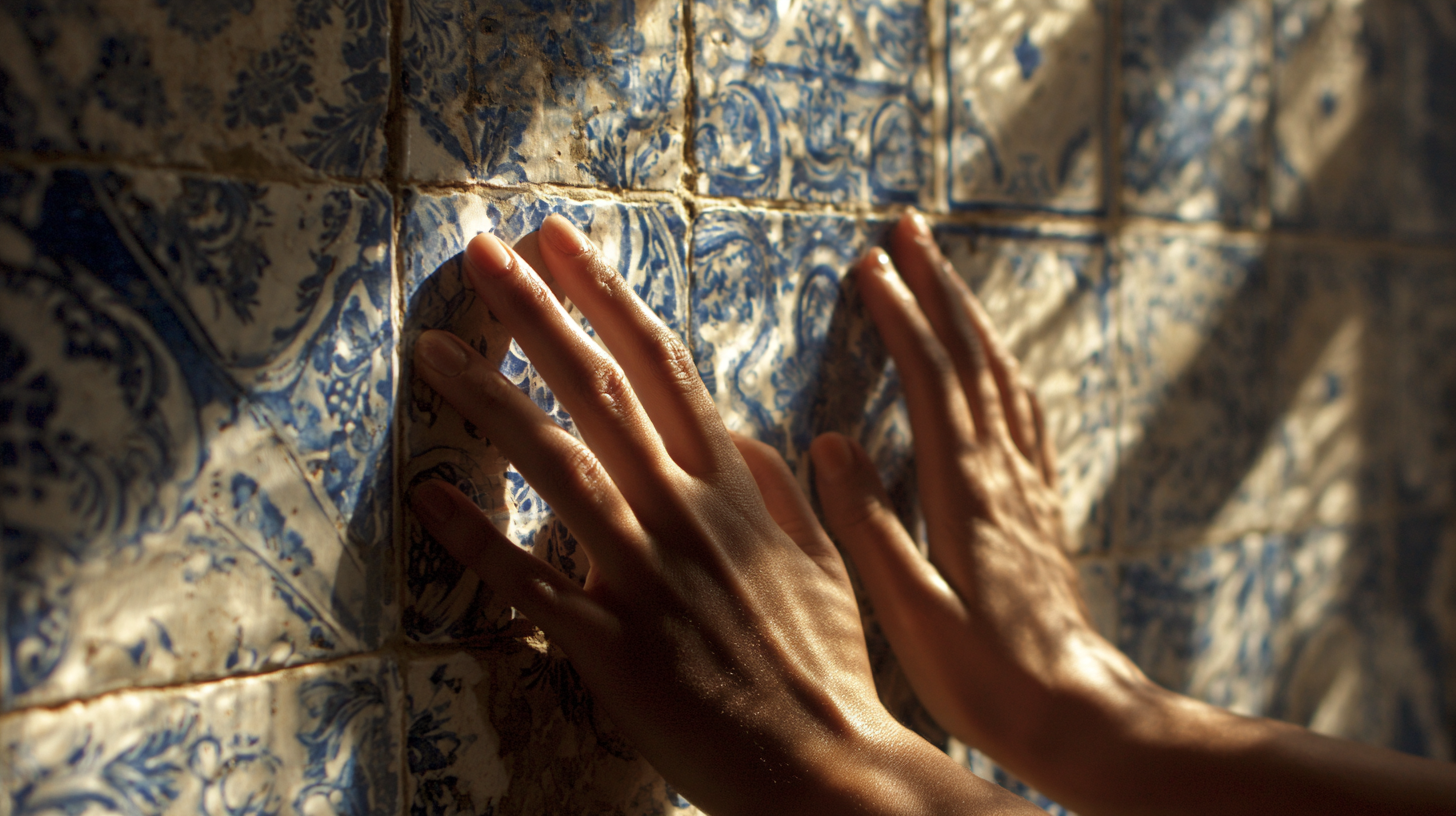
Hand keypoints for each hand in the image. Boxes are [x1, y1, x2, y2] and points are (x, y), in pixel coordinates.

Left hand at [409, 215, 1039, 815]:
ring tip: (435, 347)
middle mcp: (687, 514)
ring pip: (559, 467)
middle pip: (600, 392)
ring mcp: (647, 578)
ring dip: (491, 401)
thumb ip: (779, 490)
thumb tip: (739, 435)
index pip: (663, 367)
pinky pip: (532, 584)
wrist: (828, 770)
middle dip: (538, 313)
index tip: (561, 243)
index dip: (606, 297)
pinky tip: (428, 497)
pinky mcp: (611, 646)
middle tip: (484, 250)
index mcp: (734, 488)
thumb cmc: (825, 667)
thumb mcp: (822, 560)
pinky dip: (478, 540)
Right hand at [811, 213, 1455, 815]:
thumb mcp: (913, 613)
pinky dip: (1001, 366)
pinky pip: (1023, 413)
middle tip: (910, 227)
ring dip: (970, 314)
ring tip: (942, 270)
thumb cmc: (987, 677)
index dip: (900, 316)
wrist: (1079, 716)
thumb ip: (870, 526)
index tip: (867, 264)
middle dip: (939, 285)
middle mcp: (1004, 473)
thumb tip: (831, 443)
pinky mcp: (1042, 507)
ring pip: (1001, 374)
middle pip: (972, 355)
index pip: (930, 378)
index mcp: (966, 491)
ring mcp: (1030, 486)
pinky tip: (994, 360)